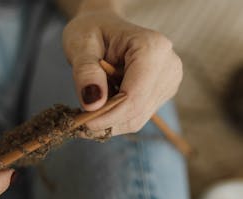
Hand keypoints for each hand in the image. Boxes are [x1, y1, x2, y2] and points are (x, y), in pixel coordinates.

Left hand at [62, 7, 182, 134]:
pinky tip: (100, 104)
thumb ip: (86, 73)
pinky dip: (114, 118)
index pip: (133, 96)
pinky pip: (136, 117)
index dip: (106, 116)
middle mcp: (168, 66)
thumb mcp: (80, 46)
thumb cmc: (91, 31)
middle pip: (137, 111)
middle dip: (105, 120)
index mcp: (152, 48)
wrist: (103, 27)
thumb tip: (92, 105)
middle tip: (77, 118)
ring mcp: (168, 82)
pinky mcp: (162, 94)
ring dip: (109, 120)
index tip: (80, 123)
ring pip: (136, 119)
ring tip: (88, 104)